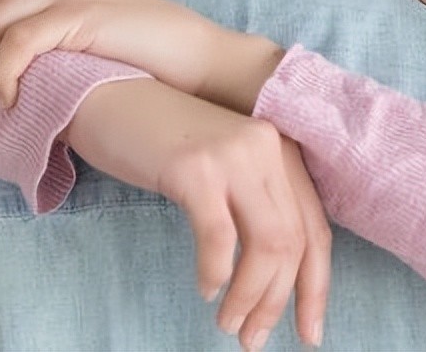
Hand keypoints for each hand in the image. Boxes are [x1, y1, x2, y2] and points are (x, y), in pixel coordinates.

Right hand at [68, 79, 329, 348]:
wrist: (108, 98)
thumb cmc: (163, 144)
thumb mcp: (223, 170)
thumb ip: (255, 205)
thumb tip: (275, 279)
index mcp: (282, 151)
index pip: (316, 230)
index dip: (316, 288)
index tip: (309, 333)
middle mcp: (268, 148)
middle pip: (294, 243)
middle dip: (278, 302)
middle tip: (253, 340)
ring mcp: (234, 154)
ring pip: (268, 244)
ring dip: (250, 297)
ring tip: (229, 324)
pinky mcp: (196, 166)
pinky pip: (220, 237)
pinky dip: (216, 272)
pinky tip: (206, 289)